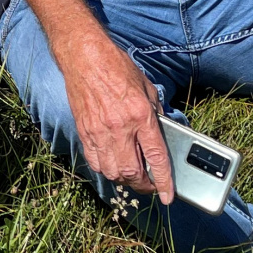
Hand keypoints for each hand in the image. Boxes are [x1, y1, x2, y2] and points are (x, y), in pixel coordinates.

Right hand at [58, 30, 172, 203]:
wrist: (84, 57)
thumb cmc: (116, 67)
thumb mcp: (146, 87)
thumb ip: (155, 113)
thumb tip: (161, 134)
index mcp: (140, 115)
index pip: (155, 157)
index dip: (163, 181)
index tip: (168, 196)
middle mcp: (119, 127)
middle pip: (132, 172)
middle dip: (143, 185)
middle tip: (150, 184)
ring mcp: (99, 132)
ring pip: (112, 172)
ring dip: (124, 179)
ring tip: (132, 175)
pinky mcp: (84, 132)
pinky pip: (95, 162)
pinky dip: (106, 169)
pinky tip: (112, 163)